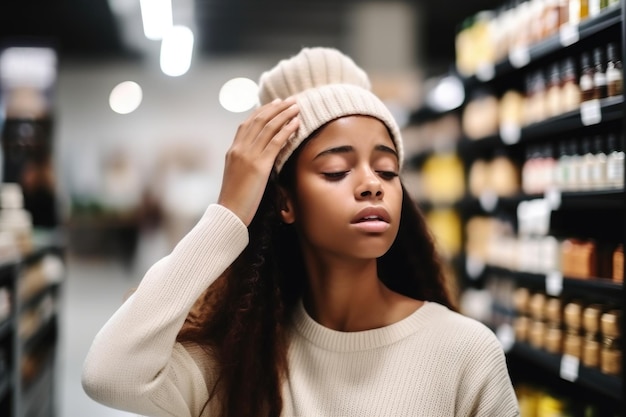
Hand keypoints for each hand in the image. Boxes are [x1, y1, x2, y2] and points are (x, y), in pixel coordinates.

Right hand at [218, 98, 299, 225]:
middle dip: (276, 108)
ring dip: (284, 114)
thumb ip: (245, 161)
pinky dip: (287, 130)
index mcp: (233, 150)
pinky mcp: (259, 166)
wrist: (229, 213)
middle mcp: (240, 148)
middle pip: (259, 120)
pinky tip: (296, 124)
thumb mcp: (237, 174)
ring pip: (268, 127)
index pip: (248, 123)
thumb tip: (259, 156)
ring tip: (296, 107)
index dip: (263, 111)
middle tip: (290, 100)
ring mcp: (249, 156)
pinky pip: (275, 142)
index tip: (275, 104)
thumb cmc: (235, 199)